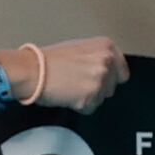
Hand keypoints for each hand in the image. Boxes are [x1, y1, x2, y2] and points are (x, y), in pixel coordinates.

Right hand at [8, 37, 125, 112]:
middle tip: (76, 83)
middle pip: (112, 87)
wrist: (32, 70)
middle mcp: (107, 62)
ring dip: (88, 97)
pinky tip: (67, 96)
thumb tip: (107, 69)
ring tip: (69, 88)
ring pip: (101, 98)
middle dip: (97, 88)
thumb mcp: (78, 48)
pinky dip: (80, 106)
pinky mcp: (91, 97)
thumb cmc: (47, 59)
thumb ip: (97, 57)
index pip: (122, 72)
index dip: (110, 79)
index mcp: (106, 47)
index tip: (100, 81)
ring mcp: (100, 80)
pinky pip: (90, 108)